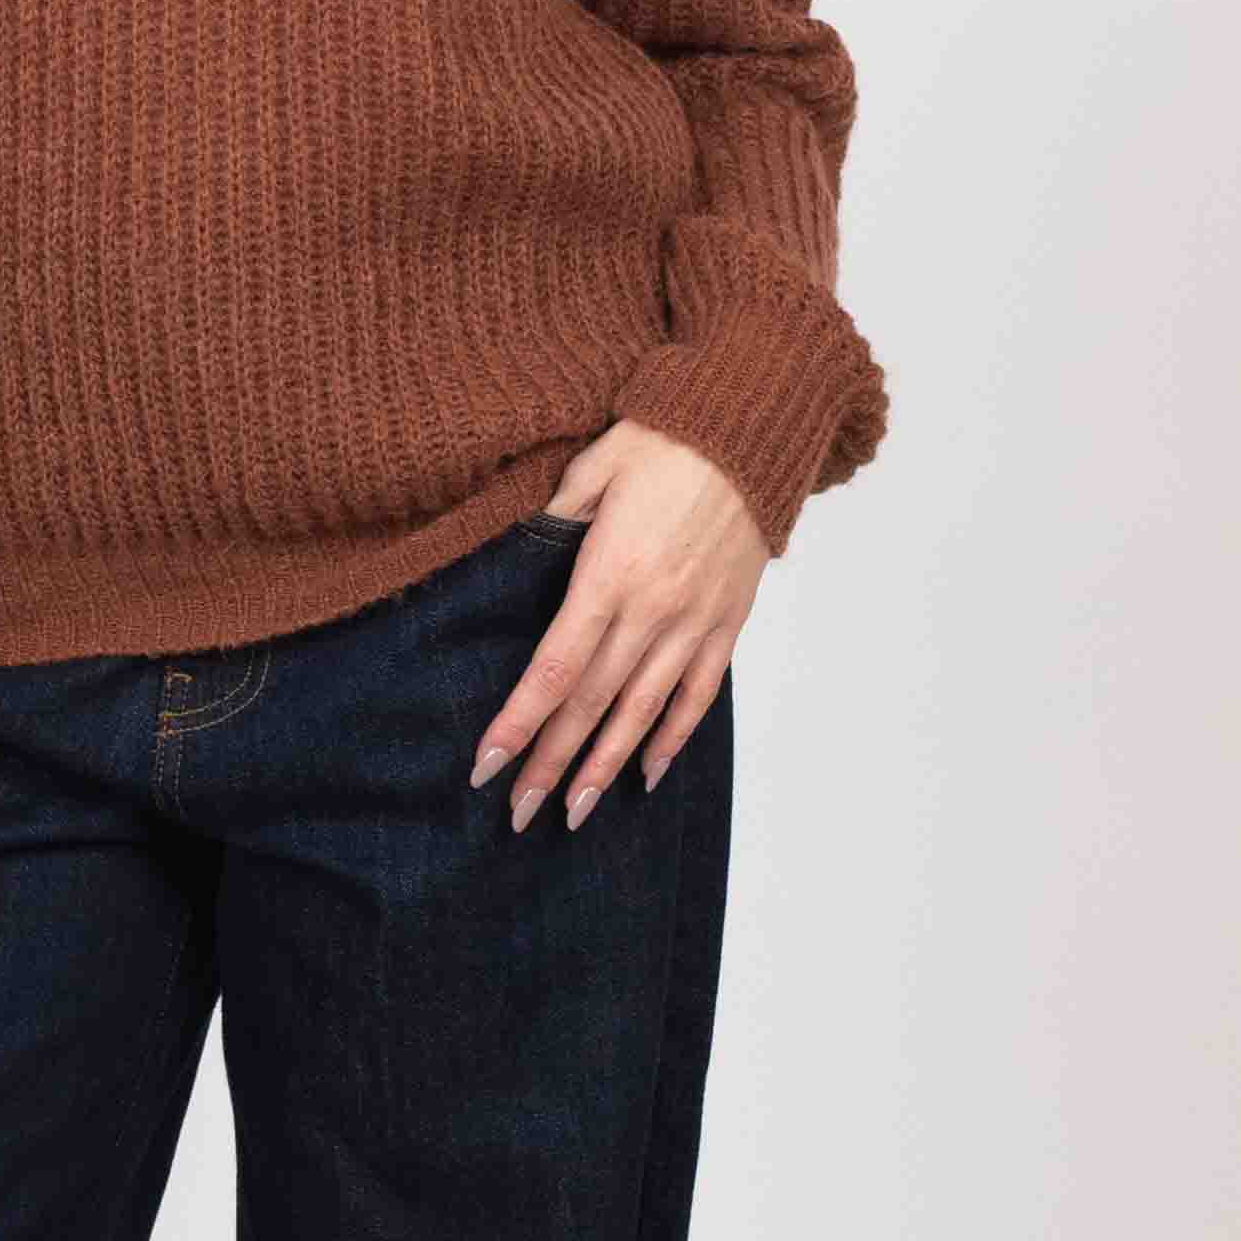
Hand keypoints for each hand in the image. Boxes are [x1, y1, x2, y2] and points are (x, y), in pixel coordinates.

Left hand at [470, 426, 759, 827]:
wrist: (753, 427)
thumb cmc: (665, 437)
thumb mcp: (593, 467)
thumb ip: (553, 517)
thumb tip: (517, 548)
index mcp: (608, 576)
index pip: (555, 670)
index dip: (520, 724)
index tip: (488, 766)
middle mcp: (651, 611)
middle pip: (591, 705)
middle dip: (551, 763)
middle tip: (519, 813)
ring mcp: (694, 622)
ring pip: (643, 712)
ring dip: (605, 766)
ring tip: (576, 812)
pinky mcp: (727, 622)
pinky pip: (698, 693)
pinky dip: (673, 737)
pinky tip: (647, 772)